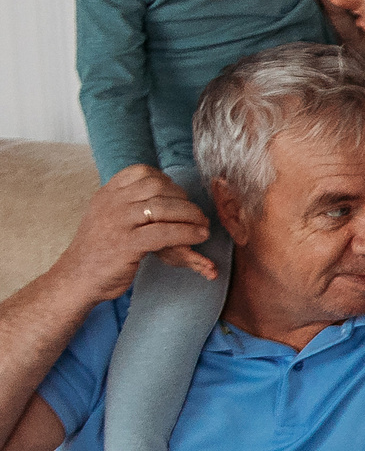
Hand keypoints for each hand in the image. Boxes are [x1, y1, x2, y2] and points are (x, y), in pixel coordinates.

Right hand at [56, 165, 212, 301]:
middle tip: (196, 214)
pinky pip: (164, 232)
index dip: (166, 181)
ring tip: (202, 226)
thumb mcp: (105, 217)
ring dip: (191, 215)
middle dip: (183, 199)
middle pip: (157, 187)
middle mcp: (111, 204)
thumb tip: (162, 195)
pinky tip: (198, 236)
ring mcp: (118, 223)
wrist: (76, 278)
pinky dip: (187, 232)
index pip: (141, 172)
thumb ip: (126, 204)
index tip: (178, 195)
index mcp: (106, 194)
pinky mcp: (127, 244)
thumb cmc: (97, 251)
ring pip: (163, 207)